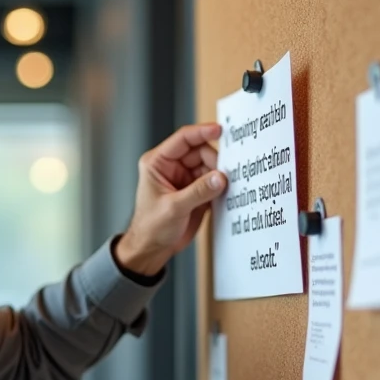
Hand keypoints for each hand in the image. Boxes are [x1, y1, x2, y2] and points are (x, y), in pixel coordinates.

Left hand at [116, 124, 225, 275]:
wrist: (153, 249)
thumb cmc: (150, 227)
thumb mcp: (173, 208)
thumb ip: (198, 191)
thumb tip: (220, 177)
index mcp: (158, 163)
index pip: (183, 139)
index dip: (202, 132)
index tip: (220, 130)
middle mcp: (173, 167)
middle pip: (201, 152)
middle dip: (216, 160)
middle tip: (228, 173)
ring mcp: (186, 179)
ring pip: (211, 167)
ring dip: (221, 175)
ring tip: (229, 186)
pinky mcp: (197, 192)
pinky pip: (214, 182)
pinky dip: (222, 187)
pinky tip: (228, 193)